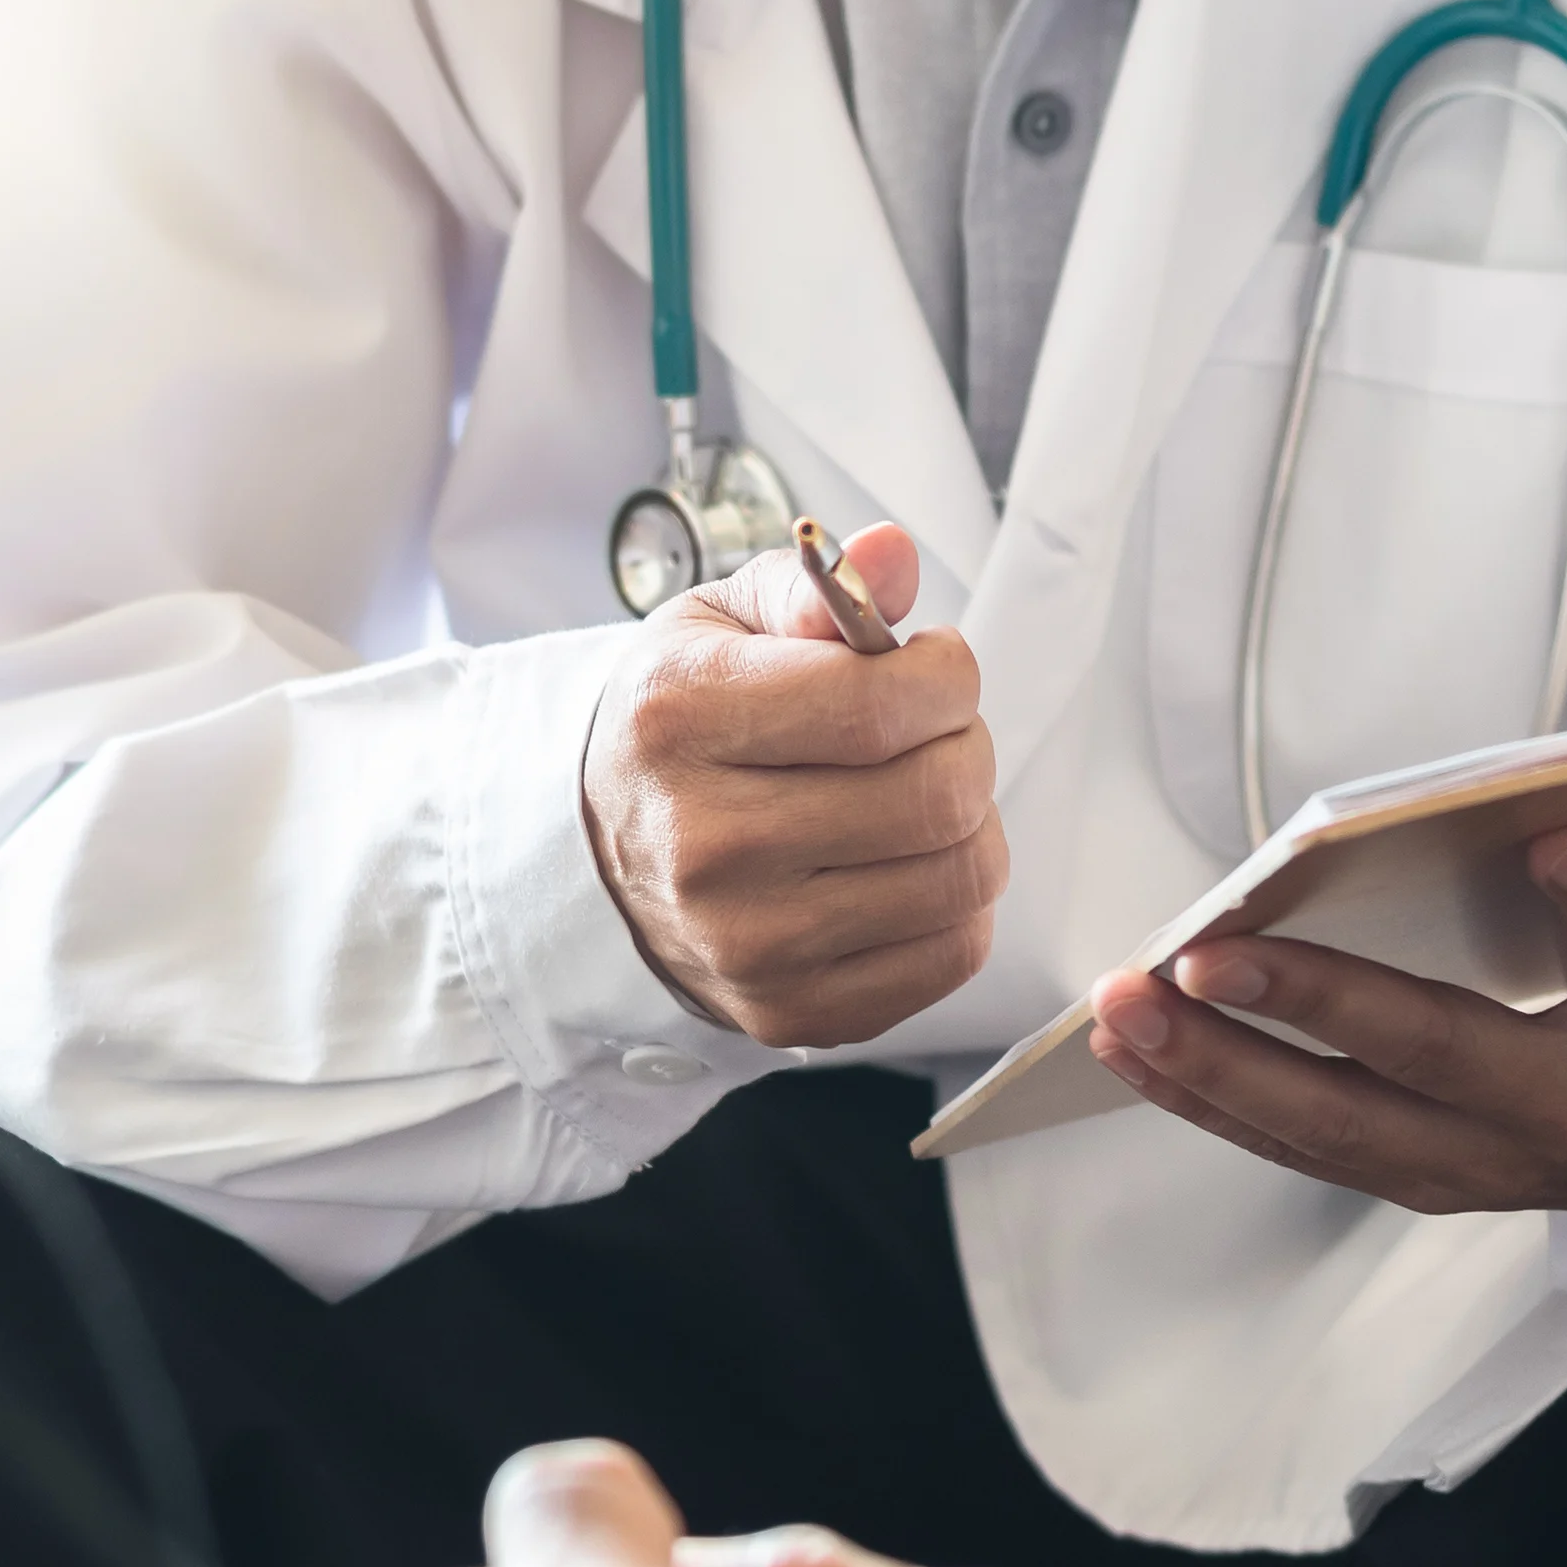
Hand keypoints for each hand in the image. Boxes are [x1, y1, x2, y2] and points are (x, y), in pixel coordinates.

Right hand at [584, 523, 1005, 1046]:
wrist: (594, 860)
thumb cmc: (678, 729)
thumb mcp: (716, 627)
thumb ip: (811, 587)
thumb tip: (893, 556)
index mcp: (681, 721)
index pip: (882, 704)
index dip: (947, 674)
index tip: (931, 666)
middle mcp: (704, 843)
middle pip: (936, 795)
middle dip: (967, 745)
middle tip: (935, 732)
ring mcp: (748, 942)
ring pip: (960, 878)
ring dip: (971, 825)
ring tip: (921, 796)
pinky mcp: (789, 1010)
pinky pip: (951, 957)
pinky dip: (958, 904)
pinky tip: (907, 868)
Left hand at [1087, 747, 1566, 1239]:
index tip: (1559, 838)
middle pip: (1450, 1068)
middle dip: (1327, 1018)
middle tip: (1214, 959)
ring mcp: (1495, 1163)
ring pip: (1346, 1133)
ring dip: (1224, 1076)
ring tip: (1121, 1009)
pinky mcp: (1427, 1175)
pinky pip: (1309, 1150)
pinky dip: (1215, 1104)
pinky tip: (1128, 1047)